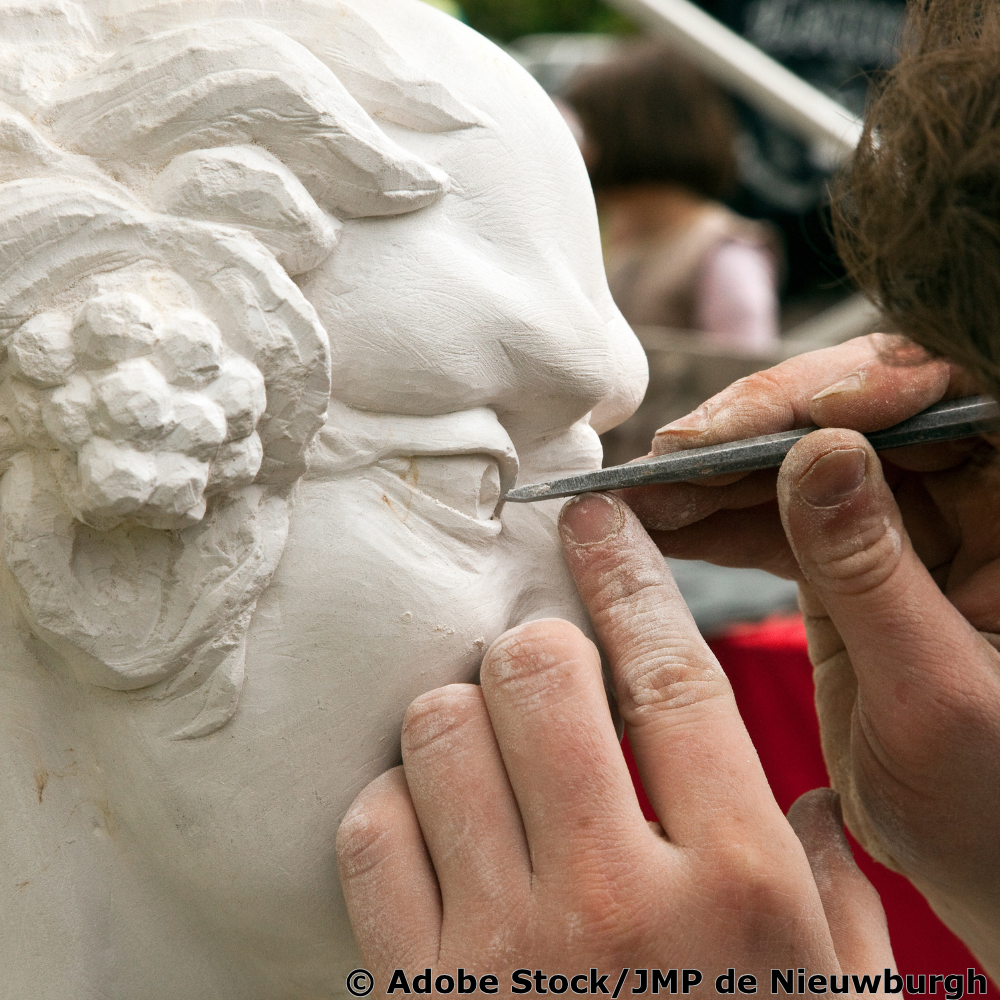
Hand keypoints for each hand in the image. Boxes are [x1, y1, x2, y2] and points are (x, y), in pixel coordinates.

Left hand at [337, 495, 891, 985]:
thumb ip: (835, 902)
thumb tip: (810, 807)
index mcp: (739, 890)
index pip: (674, 671)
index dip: (631, 575)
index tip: (599, 518)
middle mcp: (619, 900)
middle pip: (538, 671)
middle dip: (536, 649)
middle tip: (542, 674)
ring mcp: (505, 948)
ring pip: (440, 729)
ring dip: (460, 719)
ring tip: (487, 754)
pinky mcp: (418, 992)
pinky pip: (371, 827)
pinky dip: (395, 807)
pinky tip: (434, 834)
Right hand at [623, 334, 999, 971]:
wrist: (982, 870)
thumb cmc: (992, 805)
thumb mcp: (934, 693)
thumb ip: (871, 572)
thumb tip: (819, 449)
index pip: (956, 405)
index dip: (871, 388)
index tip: (789, 418)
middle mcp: (969, 501)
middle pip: (860, 420)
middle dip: (761, 432)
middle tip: (675, 456)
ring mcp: (903, 528)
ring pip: (802, 464)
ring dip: (720, 474)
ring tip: (645, 491)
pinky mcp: (846, 562)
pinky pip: (775, 518)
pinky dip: (714, 518)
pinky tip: (660, 521)